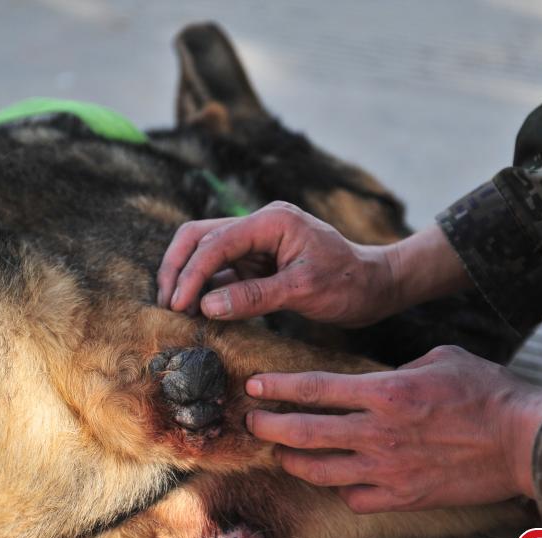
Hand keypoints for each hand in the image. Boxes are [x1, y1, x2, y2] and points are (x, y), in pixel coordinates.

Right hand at [157, 201, 397, 325]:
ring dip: (188, 280)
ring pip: (206, 255)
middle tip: (166, 303)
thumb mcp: (303, 290)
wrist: (376, 286)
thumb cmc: (348, 284)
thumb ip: (254, 297)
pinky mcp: (258, 264)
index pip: (216, 241)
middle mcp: (259, 226)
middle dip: (177, 268)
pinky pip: (222, 274)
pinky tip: (196, 313)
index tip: (178, 304)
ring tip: (175, 311)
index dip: (192, 273)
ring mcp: (257, 244)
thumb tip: (206, 307)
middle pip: (200, 237)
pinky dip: (206, 291)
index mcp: (272, 221)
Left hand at [244, 345, 541, 512]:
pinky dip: (340, 488)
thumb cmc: (488, 393)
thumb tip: (378, 378)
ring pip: (320, 470)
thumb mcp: (441, 359)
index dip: (277, 387)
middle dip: (269, 426)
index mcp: (386, 392)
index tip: (254, 386)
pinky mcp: (404, 496)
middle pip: (304, 431)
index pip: (314, 388)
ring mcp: (388, 469)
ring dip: (292, 461)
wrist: (524, 441)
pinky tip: (336, 479)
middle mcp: (378, 432)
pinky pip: (355, 497)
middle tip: (251, 422)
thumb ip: (400, 368)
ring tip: (280, 454)